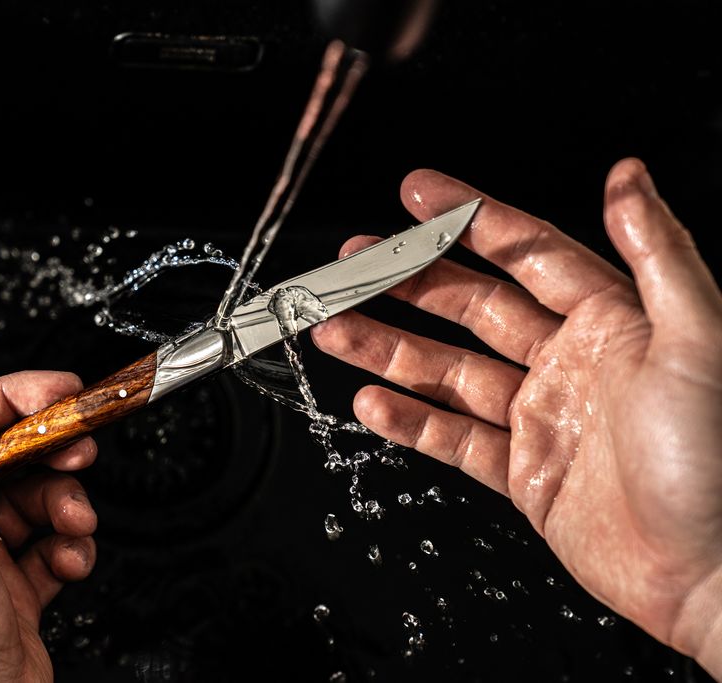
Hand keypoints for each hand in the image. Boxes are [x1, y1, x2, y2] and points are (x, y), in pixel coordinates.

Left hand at [0, 329, 97, 681]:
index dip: (18, 395)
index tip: (63, 389)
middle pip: (10, 453)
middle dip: (53, 452)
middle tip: (81, 453)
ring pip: (38, 495)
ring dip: (67, 505)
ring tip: (74, 526)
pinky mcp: (13, 580)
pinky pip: (54, 541)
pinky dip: (72, 546)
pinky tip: (68, 563)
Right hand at [311, 159, 721, 675]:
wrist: (713, 575)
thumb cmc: (720, 459)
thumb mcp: (699, 341)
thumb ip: (659, 254)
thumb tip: (628, 175)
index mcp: (611, 320)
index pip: (525, 253)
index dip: (467, 220)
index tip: (417, 195)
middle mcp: (570, 362)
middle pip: (471, 308)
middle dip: (407, 282)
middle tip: (352, 264)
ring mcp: (542, 418)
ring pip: (448, 371)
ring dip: (389, 349)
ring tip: (333, 328)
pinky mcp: (525, 473)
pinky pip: (454, 439)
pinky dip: (409, 421)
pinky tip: (370, 402)